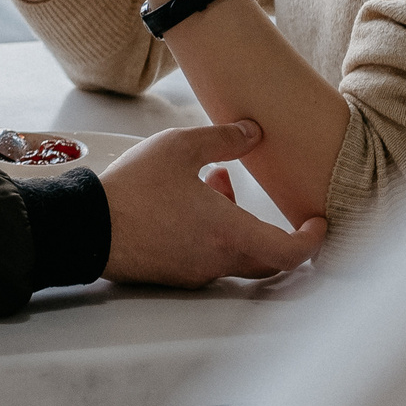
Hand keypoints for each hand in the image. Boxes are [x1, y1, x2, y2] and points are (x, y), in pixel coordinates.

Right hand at [98, 121, 325, 285]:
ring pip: (234, 253)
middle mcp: (217, 260)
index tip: (319, 225)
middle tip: (275, 208)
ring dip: (237, 222)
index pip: (291, 253)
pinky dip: (213, 232)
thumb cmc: (133, 189)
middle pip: (267, 258)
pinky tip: (189, 200)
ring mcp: (194, 271)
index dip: (313, 241)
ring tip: (216, 181)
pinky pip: (207, 256)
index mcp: (229, 233)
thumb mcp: (179, 147)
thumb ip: (223, 138)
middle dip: (276, 230)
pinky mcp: (173, 274)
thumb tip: (254, 131)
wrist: (86, 227)